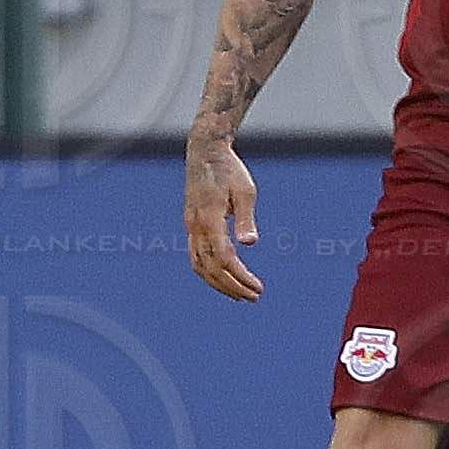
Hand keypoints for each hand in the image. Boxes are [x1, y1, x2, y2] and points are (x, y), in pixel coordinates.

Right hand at [186, 128, 264, 299]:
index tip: (257, 288)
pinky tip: (223, 276)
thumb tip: (250, 243)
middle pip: (210, 269)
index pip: (224, 258)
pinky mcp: (190, 224)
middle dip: (232, 286)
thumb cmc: (230, 169)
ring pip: (199, 266)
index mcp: (210, 219)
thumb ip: (246, 219)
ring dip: (219, 283)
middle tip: (253, 297)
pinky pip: (195, 256)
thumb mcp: (246, 191)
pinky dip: (208, 272)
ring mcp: (190, 226)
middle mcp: (196, 226)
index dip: (240, 277)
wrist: (205, 151)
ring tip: (239, 293)